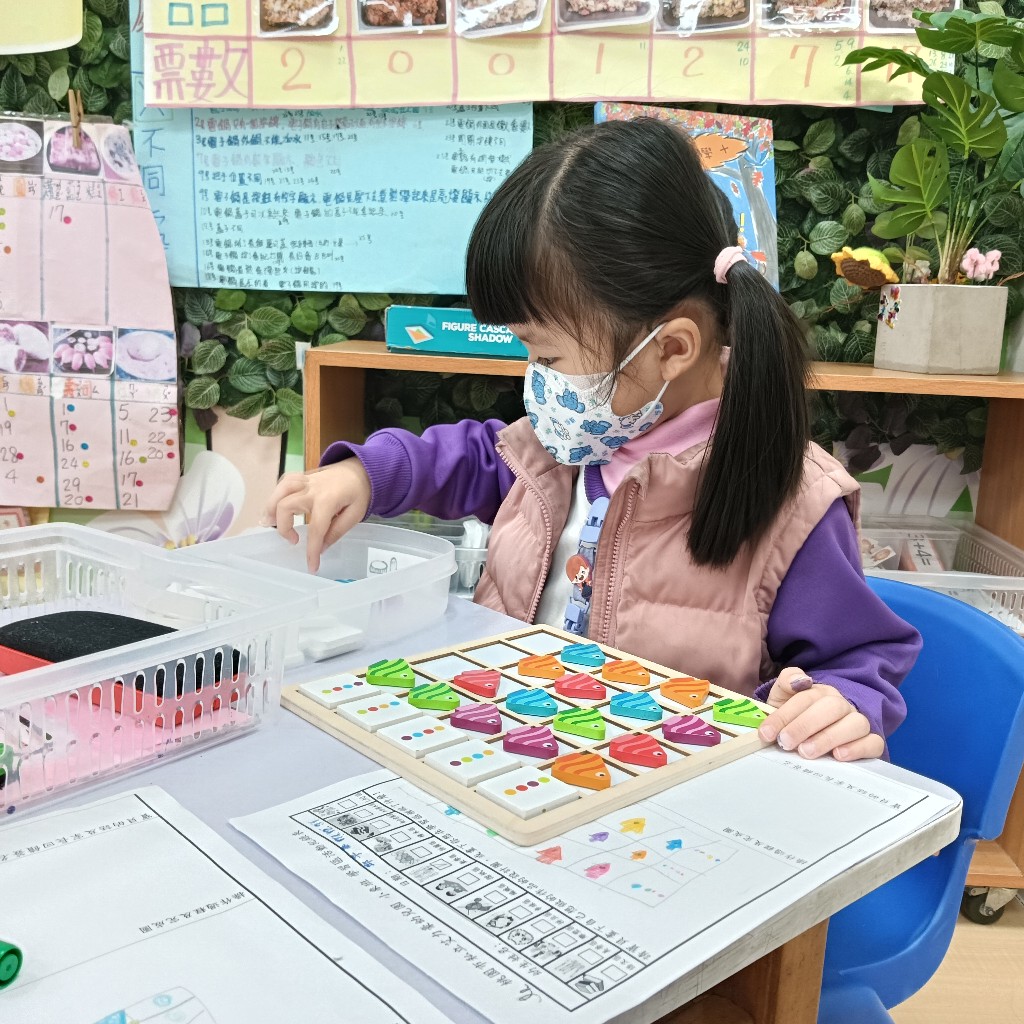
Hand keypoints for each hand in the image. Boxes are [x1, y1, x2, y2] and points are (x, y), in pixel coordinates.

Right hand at [264, 460, 370, 572]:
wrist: (362, 469)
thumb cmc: (359, 493)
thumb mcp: (355, 515)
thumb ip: (336, 531)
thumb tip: (320, 549)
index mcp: (328, 500)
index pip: (315, 529)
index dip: (311, 550)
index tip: (311, 567)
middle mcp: (312, 489)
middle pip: (285, 506)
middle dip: (283, 527)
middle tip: (294, 540)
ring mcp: (305, 480)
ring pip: (280, 491)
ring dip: (271, 508)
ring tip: (270, 523)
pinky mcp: (302, 477)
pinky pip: (283, 483)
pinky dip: (276, 495)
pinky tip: (275, 506)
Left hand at [757, 667, 883, 761]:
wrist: (812, 737)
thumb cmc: (796, 719)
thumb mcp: (782, 699)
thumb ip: (786, 683)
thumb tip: (800, 680)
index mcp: (819, 692)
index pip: (805, 698)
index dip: (784, 715)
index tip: (767, 733)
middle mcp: (841, 705)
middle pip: (831, 707)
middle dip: (805, 725)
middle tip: (786, 742)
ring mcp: (857, 723)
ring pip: (855, 724)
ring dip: (829, 738)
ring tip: (807, 752)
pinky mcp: (870, 742)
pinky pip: (873, 743)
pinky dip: (858, 749)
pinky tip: (838, 756)